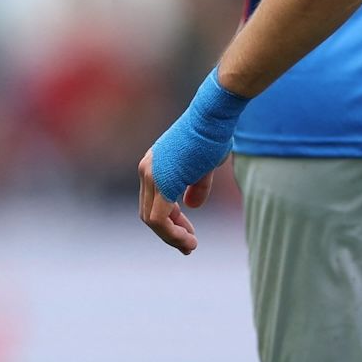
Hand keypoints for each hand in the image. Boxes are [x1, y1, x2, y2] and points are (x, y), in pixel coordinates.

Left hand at [137, 72, 248, 253]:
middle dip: (170, 233)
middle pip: (149, 213)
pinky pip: (158, 219)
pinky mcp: (162, 182)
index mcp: (153, 166)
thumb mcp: (203, 166)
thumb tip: (191, 206)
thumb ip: (195, 186)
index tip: (189, 232)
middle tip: (190, 245)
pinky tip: (188, 240)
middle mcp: (147, 170)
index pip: (152, 202)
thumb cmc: (213, 135)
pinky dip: (171, 234)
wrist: (214, 116)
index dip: (171, 222)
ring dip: (171, 237)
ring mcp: (152, 175)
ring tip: (190, 246)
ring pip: (151, 219)